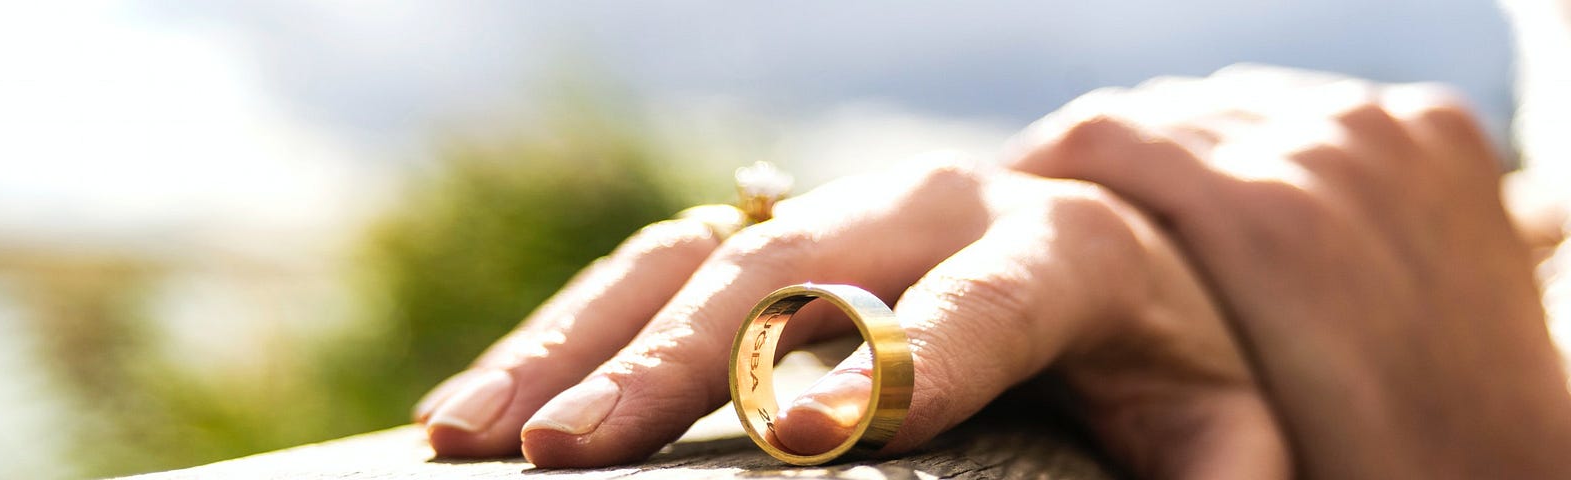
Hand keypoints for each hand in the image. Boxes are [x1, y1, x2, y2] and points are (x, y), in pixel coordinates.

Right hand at [413, 157, 1286, 477]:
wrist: (1116, 266)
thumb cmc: (1166, 376)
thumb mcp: (1216, 437)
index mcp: (1059, 249)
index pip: (976, 300)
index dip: (896, 359)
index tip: (809, 433)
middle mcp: (930, 209)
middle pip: (789, 273)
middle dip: (674, 366)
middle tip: (573, 455)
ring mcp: (835, 214)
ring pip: (685, 260)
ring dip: (571, 348)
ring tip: (472, 435)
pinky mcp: (768, 236)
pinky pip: (646, 269)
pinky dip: (559, 338)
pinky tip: (478, 405)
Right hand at [1007, 65, 1570, 477]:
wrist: (1504, 466)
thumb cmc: (1338, 460)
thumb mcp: (1206, 405)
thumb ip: (1127, 310)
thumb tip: (1028, 236)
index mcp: (1263, 219)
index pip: (1101, 135)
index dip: (1039, 166)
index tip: (1009, 203)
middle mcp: (1327, 148)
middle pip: (1162, 111)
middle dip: (1104, 163)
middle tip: (1069, 215)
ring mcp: (1388, 130)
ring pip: (1230, 103)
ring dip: (1182, 152)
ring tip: (1155, 218)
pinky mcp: (1434, 128)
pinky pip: (1307, 109)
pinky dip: (1265, 145)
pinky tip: (1245, 203)